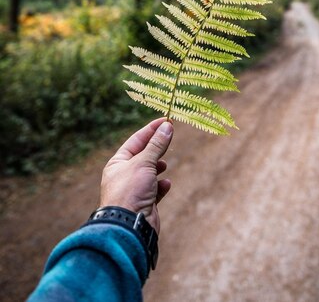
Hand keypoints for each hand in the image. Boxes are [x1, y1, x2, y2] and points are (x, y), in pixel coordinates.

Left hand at [100, 118, 172, 233]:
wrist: (129, 226)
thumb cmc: (131, 191)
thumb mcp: (144, 162)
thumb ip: (156, 145)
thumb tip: (167, 126)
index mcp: (117, 163)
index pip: (136, 140)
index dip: (151, 129)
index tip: (166, 120)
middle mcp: (124, 175)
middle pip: (143, 155)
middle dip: (157, 148)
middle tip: (171, 136)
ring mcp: (134, 190)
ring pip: (150, 172)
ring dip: (158, 167)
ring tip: (164, 165)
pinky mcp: (144, 203)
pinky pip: (155, 190)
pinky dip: (161, 186)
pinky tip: (165, 184)